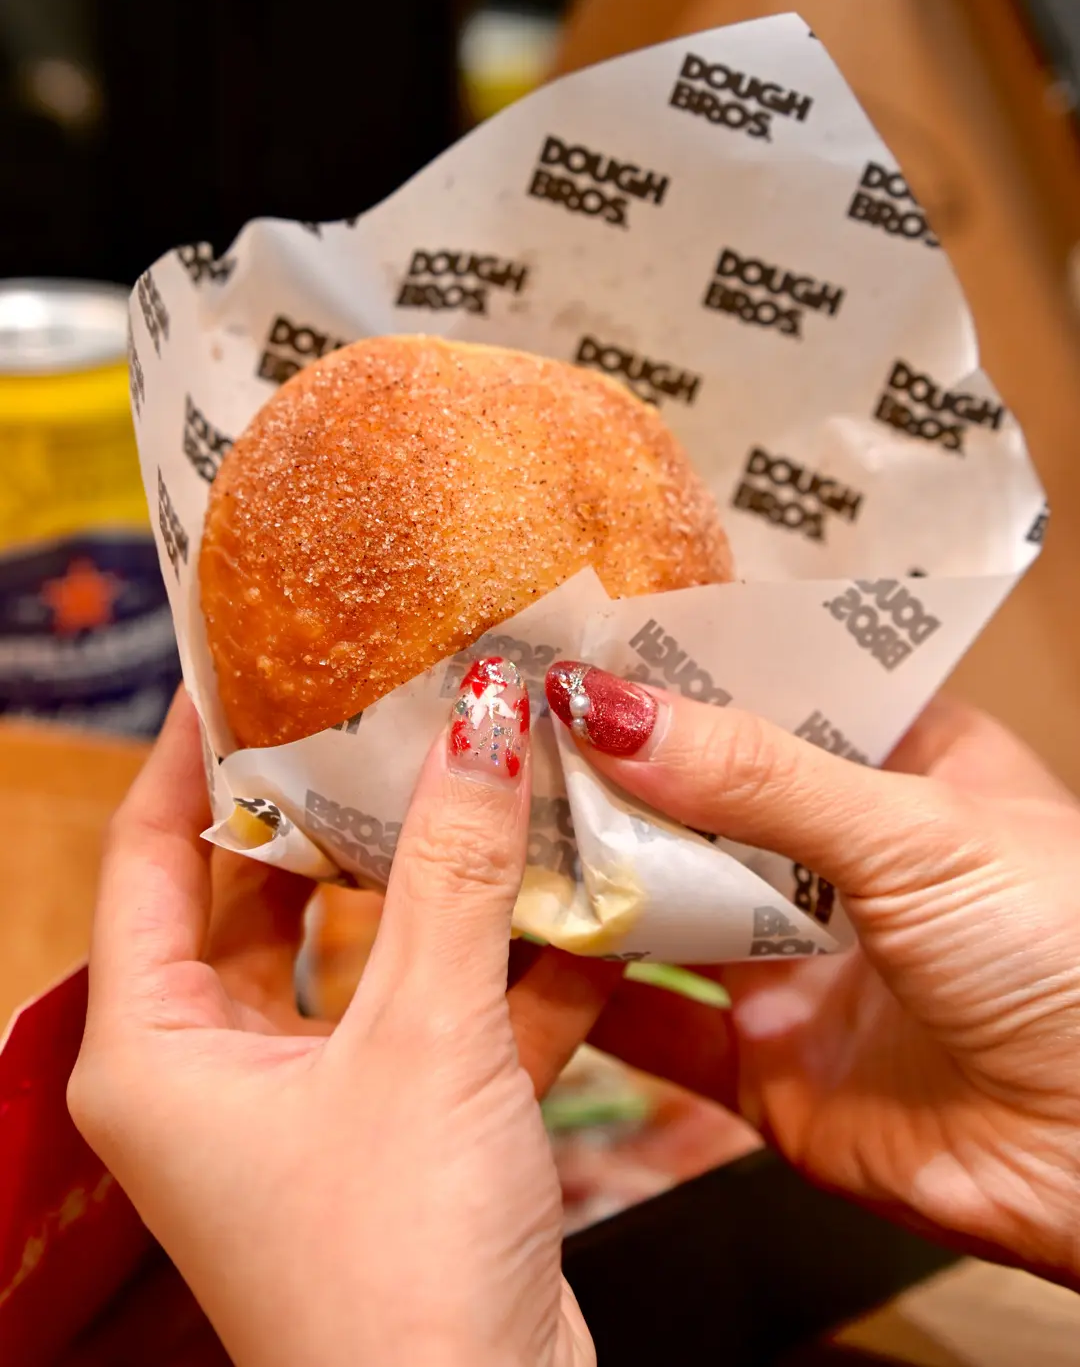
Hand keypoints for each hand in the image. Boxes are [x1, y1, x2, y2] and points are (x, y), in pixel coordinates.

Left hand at [69, 664, 616, 1366]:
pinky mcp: (409, 1125)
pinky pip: (449, 1007)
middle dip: (344, 794)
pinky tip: (581, 879)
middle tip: (403, 690)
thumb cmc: (392, 1271)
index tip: (252, 653)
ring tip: (500, 757)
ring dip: (445, 869)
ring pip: (375, 942)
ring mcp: (320, 1097)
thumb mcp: (423, 1041)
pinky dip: (509, 954)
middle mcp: (221, 1068)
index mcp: (158, 1047)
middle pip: (270, 884)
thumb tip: (485, 717)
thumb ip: (458, 873)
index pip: (155, 849)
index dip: (201, 744)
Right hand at [546, 663, 1079, 1286]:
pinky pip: (656, 1022)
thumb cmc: (1068, 959)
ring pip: (669, 901)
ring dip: (589, 871)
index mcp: (910, 766)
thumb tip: (606, 706)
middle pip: (706, 795)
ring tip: (486, 816)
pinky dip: (586, 991)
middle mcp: (848, 858)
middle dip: (613, 766)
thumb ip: (758, 774)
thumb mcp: (917, 833)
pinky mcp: (768, 1063)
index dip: (683, 663)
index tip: (578, 631)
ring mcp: (804, 963)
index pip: (775, 687)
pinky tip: (513, 943)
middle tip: (503, 721)